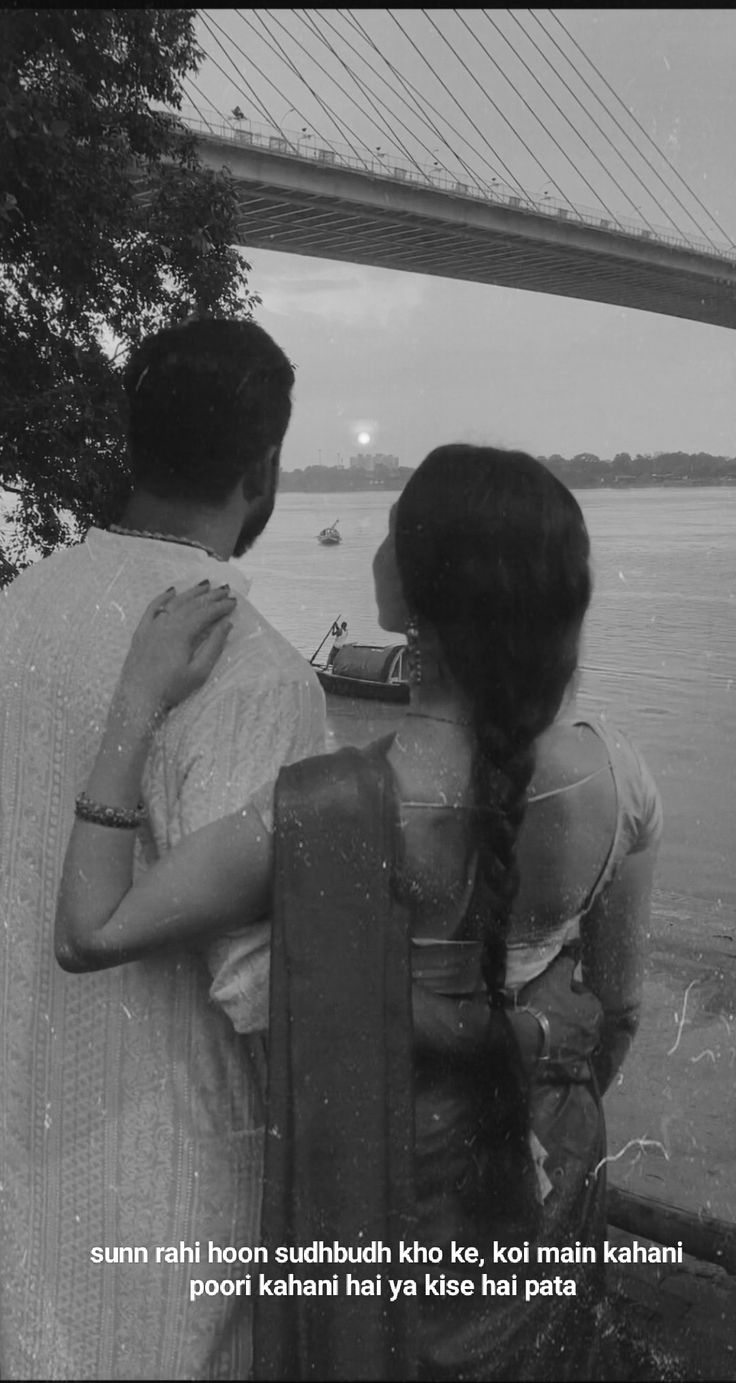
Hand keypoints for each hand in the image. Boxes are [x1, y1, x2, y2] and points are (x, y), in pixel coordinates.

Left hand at [117, 581, 236, 716]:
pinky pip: (152, 608)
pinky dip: (163, 598)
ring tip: (205, 586)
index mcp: (181, 633)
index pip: (205, 613)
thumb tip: (226, 625)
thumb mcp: (199, 672)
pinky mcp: (141, 632)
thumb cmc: (171, 689)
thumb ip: (213, 646)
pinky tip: (172, 591)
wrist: (138, 700)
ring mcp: (151, 626)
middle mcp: (166, 624)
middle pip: (191, 605)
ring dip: (190, 593)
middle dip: (210, 596)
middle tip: (225, 590)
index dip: (220, 607)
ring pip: (174, 603)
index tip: (234, 602)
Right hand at [517, 950, 602, 1076]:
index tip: (551, 988)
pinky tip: (540, 1037)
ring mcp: (581, 1051)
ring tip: (541, 1020)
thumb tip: (577, 944)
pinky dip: (555, 1043)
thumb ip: (568, 960)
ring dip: (560, 1026)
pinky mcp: (567, 1064)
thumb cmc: (542, 1005)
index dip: (566, 988)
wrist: (523, 1040)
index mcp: (595, 1011)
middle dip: (566, 1009)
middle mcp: (594, 1033)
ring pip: (571, 1032)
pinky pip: (563, 1049)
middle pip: (578, 1014)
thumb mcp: (554, 977)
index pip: (583, 993)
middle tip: (545, 1003)